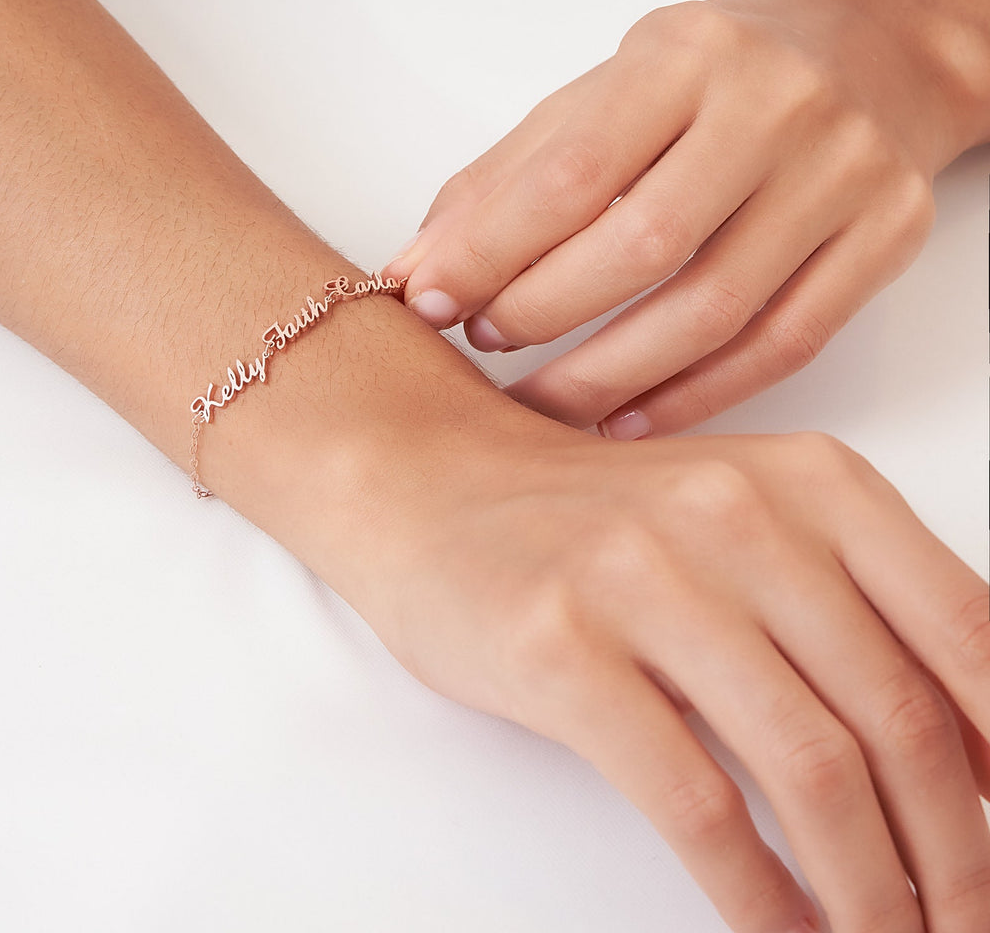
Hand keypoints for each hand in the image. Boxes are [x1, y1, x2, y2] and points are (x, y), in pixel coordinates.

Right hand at [329, 422, 989, 932]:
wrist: (435, 486)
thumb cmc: (596, 520)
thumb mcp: (744, 521)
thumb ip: (854, 611)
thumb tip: (978, 759)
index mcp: (809, 481)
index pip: (967, 632)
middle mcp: (737, 517)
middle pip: (897, 719)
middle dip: (959, 858)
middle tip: (968, 926)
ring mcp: (645, 579)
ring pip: (811, 771)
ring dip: (872, 895)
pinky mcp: (561, 649)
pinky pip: (695, 802)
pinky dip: (757, 894)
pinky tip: (782, 931)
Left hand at [384, 0, 970, 436]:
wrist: (875, 57)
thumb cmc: (716, 79)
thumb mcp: (607, 93)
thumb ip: (510, 179)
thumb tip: (419, 267)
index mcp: (687, 56)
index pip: (570, 173)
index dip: (488, 251)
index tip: (428, 301)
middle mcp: (776, 109)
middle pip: (641, 247)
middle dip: (544, 314)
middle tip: (485, 345)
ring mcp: (844, 177)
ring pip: (712, 312)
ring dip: (609, 379)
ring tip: (542, 404)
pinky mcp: (885, 239)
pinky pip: (780, 347)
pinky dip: (694, 399)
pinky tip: (628, 421)